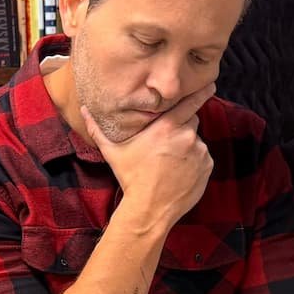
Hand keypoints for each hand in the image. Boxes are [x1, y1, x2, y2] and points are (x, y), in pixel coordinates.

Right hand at [81, 82, 215, 233]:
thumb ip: (98, 128)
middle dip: (181, 128)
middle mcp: (187, 136)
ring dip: (187, 146)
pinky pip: (203, 158)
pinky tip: (179, 173)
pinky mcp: (207, 167)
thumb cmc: (130, 178)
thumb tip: (83, 110)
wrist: (149, 209)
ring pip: (196, 141)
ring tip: (170, 163)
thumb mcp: (113, 152)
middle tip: (165, 144)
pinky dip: (195, 162)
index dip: (200, 92)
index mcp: (167, 127)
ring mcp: (200, 152)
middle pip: (190, 121)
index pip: (190, 102)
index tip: (210, 84)